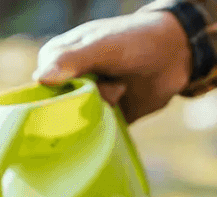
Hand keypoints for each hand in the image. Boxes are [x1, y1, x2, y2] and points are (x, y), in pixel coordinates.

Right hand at [33, 10, 191, 122]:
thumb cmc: (137, 41)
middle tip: (110, 87)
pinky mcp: (102, 118)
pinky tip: (117, 114)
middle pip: (58, 110)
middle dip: (83, 105)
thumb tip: (41, 79)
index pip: (40, 89)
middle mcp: (67, 82)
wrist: (177, 55)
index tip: (82, 87)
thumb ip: (73, 60)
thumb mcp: (103, 46)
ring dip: (100, 113)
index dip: (56, 95)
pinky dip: (103, 132)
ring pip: (76, 124)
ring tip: (120, 92)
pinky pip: (93, 135)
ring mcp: (85, 101)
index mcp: (57, 60)